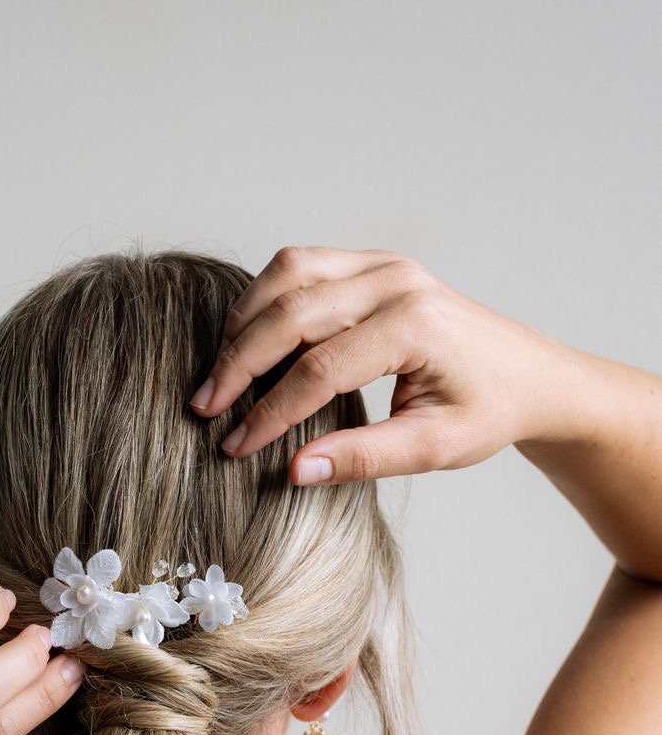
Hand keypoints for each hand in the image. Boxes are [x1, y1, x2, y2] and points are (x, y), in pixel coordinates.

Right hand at [189, 246, 575, 483]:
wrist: (529, 376)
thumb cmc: (486, 413)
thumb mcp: (433, 449)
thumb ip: (362, 459)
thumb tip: (293, 471)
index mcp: (415, 325)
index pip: (319, 369)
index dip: (270, 412)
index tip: (235, 446)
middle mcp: (396, 281)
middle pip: (292, 312)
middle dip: (239, 362)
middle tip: (204, 406)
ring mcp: (383, 263)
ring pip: (288, 272)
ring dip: (245, 321)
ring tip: (220, 372)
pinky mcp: (373, 263)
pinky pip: (301, 265)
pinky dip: (265, 299)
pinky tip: (248, 341)